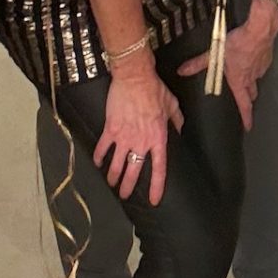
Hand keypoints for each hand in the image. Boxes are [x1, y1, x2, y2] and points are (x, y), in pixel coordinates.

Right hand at [92, 58, 182, 203]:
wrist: (134, 78)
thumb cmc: (154, 89)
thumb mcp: (172, 104)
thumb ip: (177, 120)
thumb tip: (179, 129)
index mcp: (158, 138)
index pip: (159, 169)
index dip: (156, 186)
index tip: (154, 200)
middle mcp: (141, 142)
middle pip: (134, 171)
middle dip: (128, 186)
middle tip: (125, 195)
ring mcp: (124, 137)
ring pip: (117, 164)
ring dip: (113, 176)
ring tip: (111, 183)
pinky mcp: (110, 129)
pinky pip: (103, 147)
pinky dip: (99, 156)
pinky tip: (97, 162)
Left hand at [179, 13, 275, 129]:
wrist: (260, 29)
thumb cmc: (237, 43)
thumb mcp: (214, 53)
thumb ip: (198, 63)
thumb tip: (182, 71)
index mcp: (240, 81)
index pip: (244, 105)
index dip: (246, 117)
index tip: (248, 126)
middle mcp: (252, 78)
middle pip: (252, 93)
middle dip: (248, 98)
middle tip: (244, 100)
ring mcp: (261, 68)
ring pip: (256, 79)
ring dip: (251, 80)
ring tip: (245, 75)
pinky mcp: (267, 58)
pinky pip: (261, 66)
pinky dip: (256, 65)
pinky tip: (251, 58)